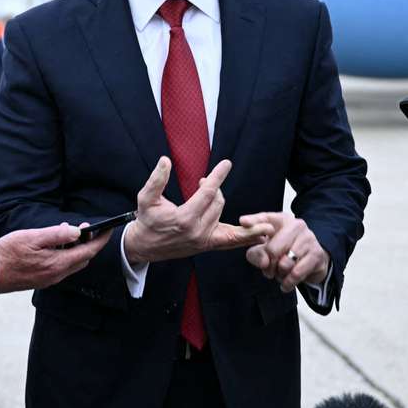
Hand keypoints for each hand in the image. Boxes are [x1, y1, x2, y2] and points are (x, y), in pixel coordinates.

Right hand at [0, 223, 111, 293]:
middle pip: (83, 259)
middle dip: (90, 243)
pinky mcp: (42, 279)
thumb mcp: (32, 237)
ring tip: (70, 232)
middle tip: (88, 228)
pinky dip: (66, 255)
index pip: (88, 252)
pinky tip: (56, 244)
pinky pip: (62, 267)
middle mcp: (57, 275)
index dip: (100, 240)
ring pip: (72, 263)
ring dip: (76, 249)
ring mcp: (49, 279)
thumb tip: (76, 231)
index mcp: (57, 264)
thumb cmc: (8, 253)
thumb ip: (56, 234)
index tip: (108, 229)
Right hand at [122, 157, 272, 264]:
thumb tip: (165, 160)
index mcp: (184, 219)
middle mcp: (198, 232)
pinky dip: (247, 237)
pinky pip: (231, 240)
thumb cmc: (146, 220)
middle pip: (217, 202)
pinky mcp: (208, 246)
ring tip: (211, 192)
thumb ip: (156, 180)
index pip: (207, 193)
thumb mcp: (146, 198)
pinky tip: (262, 233)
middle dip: (212, 187)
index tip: (227, 163)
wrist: (145, 247)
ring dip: (218, 200)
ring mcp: (205, 241)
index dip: (217, 176)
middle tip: (201, 181)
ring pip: (221, 213)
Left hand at [239, 211, 329, 292]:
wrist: (313, 260)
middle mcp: (296, 225)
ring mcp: (308, 239)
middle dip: (268, 265)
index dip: (254, 221)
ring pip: (285, 263)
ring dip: (279, 274)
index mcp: (282, 220)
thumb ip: (257, 254)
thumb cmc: (287, 251)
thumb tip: (265, 262)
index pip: (265, 218)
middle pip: (273, 249)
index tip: (243, 222)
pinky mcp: (316, 255)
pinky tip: (286, 283)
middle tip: (268, 271)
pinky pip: (296, 273)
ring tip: (280, 274)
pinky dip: (288, 282)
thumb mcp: (268, 250)